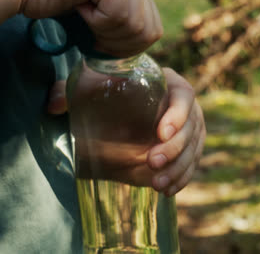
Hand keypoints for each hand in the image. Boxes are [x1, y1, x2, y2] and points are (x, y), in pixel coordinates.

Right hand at [0, 0, 161, 55]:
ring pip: (135, 26)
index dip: (127, 47)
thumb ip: (126, 29)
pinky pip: (117, 15)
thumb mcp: (103, 21)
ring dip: (103, 30)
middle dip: (117, 43)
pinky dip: (95, 21)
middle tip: (90, 27)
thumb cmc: (61, 6)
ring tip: (85, 12)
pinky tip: (80, 5)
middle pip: (148, 32)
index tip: (100, 39)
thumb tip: (143, 49)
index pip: (154, 32)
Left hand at [48, 68, 205, 194]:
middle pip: (192, 126)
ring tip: (158, 183)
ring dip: (180, 167)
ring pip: (194, 148)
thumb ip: (69, 91)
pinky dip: (182, 177)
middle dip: (175, 148)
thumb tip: (53, 105)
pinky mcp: (185, 149)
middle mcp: (182, 105)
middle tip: (152, 162)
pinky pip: (191, 164)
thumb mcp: (89, 86)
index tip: (160, 132)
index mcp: (167, 82)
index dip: (178, 113)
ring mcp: (188, 128)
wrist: (117, 109)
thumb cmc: (106, 92)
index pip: (184, 94)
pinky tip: (167, 189)